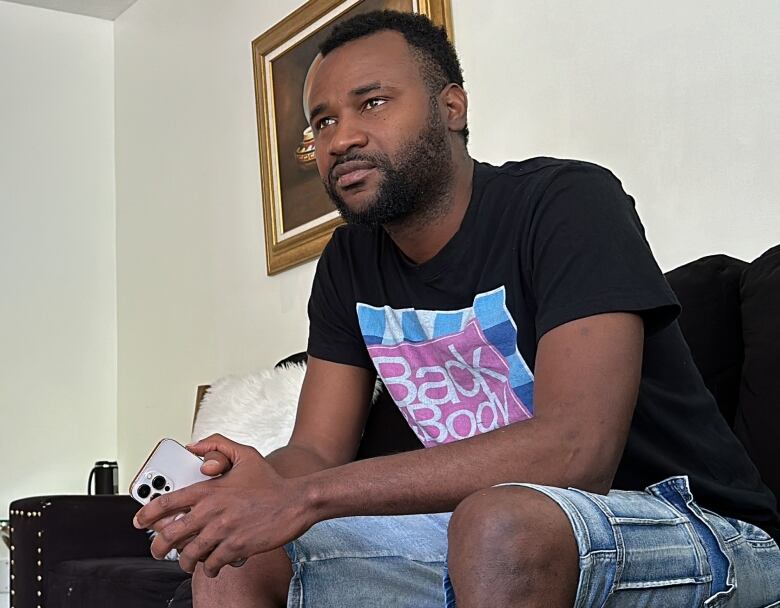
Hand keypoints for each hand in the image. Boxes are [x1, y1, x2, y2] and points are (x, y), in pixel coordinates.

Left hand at [133, 434, 310, 576]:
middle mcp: (212, 511)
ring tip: (189, 561)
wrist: (296, 502)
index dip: (147, 514)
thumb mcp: (245, 453)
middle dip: (158, 547)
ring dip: (186, 562)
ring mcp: (223, 531)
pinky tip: (213, 564)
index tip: (139, 521)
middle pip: (170, 536)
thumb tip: (192, 446)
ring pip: (189, 555)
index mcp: (209, 490)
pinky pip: (211, 564)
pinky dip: (209, 568)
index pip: (167, 503)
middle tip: (159, 551)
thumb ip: (217, 445)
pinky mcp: (236, 547)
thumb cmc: (270, 481)